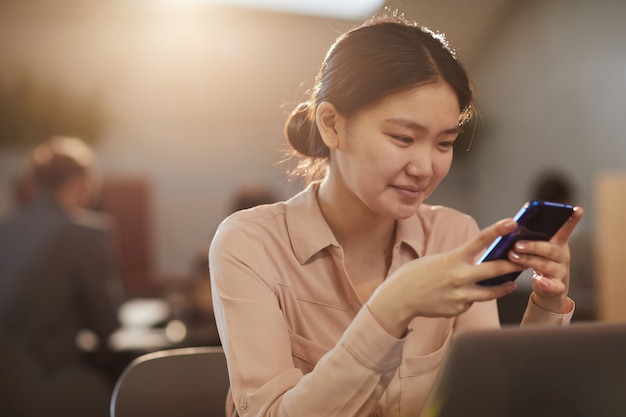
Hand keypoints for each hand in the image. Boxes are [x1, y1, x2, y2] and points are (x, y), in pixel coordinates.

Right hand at [367, 218, 522, 337]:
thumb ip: (459, 261)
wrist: (399, 298)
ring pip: (492, 292)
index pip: (481, 240)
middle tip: (525, 261)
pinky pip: (473, 302)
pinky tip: (465, 294)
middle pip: (496, 270)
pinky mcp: (458, 309)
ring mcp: (460, 295)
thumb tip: (481, 263)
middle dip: (513, 265)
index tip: (513, 222)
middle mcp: (459, 277)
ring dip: (504, 286)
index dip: (499, 230)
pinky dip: (473, 297)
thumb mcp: (437, 261)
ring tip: (511, 282)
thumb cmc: (417, 275)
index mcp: (453, 259)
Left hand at [507, 206, 583, 312]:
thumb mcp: (536, 249)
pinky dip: (545, 284)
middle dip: (533, 246)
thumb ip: (529, 238)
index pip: (565, 230)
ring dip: (529, 261)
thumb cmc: (538, 263)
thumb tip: (511, 225)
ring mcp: (561, 272)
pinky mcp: (557, 288)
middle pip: (550, 249)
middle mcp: (562, 256)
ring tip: (513, 257)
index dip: (572, 220)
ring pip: (546, 265)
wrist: (547, 289)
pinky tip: (538, 281)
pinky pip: (553, 286)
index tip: (577, 209)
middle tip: (517, 244)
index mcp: (558, 244)